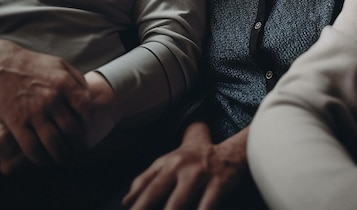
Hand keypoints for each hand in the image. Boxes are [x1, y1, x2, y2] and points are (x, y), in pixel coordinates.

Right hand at [0, 39, 89, 171]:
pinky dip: (40, 158)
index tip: (90, 130)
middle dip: (78, 144)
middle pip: (71, 129)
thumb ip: (76, 80)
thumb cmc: (35, 65)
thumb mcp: (61, 66)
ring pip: (53, 142)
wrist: (3, 66)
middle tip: (79, 151)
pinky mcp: (16, 122)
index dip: (90, 123)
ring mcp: (33, 112)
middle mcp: (51, 99)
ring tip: (64, 159)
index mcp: (64, 84)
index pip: (85, 108)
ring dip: (61, 155)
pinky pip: (31, 146)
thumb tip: (89, 96)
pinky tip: (44, 161)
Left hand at [123, 123, 248, 209]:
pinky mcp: (217, 184)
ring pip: (177, 203)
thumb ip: (147, 179)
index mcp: (166, 163)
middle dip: (142, 208)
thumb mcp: (169, 162)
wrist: (231, 152)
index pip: (144, 183)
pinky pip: (205, 207)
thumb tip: (125, 201)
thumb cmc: (194, 161)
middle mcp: (180, 166)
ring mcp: (199, 175)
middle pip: (155, 192)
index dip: (134, 201)